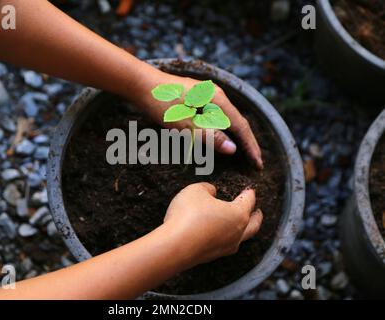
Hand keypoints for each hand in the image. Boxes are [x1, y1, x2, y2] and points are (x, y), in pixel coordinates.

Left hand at [133, 70, 262, 168]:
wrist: (140, 84)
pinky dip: (223, 129)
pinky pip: (217, 116)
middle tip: (255, 162)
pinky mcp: (198, 97)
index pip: (241, 125)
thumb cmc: (161, 104)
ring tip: (244, 153)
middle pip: (237, 121)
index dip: (250, 146)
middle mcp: (216, 94)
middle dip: (246, 142)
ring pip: (227, 118)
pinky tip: (224, 137)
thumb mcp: (185, 125)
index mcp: (217, 99)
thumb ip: (210, 137)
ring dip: (235, 136)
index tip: (258, 164)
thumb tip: (233, 149)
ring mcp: (207, 94)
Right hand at [162, 182, 262, 265]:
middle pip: (254, 225)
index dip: (249, 193)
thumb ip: (207, 188)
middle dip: (257, 217)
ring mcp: (226, 247)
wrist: (174, 246)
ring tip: (240, 224)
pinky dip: (227, 238)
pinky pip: (226, 245)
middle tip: (258, 212)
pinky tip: (219, 234)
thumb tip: (212, 193)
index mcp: (238, 214)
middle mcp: (237, 233)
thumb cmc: (188, 214)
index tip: (250, 189)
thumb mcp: (196, 190)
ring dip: (244, 230)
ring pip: (242, 238)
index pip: (249, 201)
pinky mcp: (212, 256)